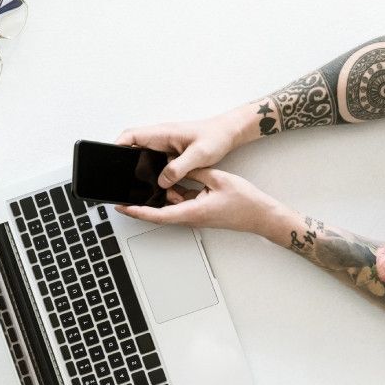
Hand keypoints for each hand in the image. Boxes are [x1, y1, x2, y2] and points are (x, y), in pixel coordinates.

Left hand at [115, 168, 284, 235]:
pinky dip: (173, 193)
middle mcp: (190, 217)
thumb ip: (195, 172)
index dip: (137, 211)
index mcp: (192, 212)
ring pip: (169, 206)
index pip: (157, 214)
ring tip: (145, 182)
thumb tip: (177, 167)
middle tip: (121, 196)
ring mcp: (194, 215)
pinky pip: (180, 203)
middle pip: (158, 212)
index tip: (121, 207)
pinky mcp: (199, 211)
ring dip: (159, 196)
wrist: (262, 215)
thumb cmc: (245, 202)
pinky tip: (171, 181)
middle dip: (139, 205)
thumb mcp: (218, 179)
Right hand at [116, 109, 249, 187]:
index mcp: (162, 133)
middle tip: (122, 175)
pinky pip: (153, 160)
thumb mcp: (199, 155)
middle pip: (132, 146)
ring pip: (142, 155)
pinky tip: (156, 181)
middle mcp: (160, 137)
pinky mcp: (169, 151)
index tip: (111, 158)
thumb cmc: (216, 137)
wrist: (229, 133)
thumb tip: (162, 180)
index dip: (117, 146)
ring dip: (139, 166)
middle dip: (125, 160)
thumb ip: (179, 168)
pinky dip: (151, 170)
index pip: (131, 135)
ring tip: (139, 181)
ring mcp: (164, 144)